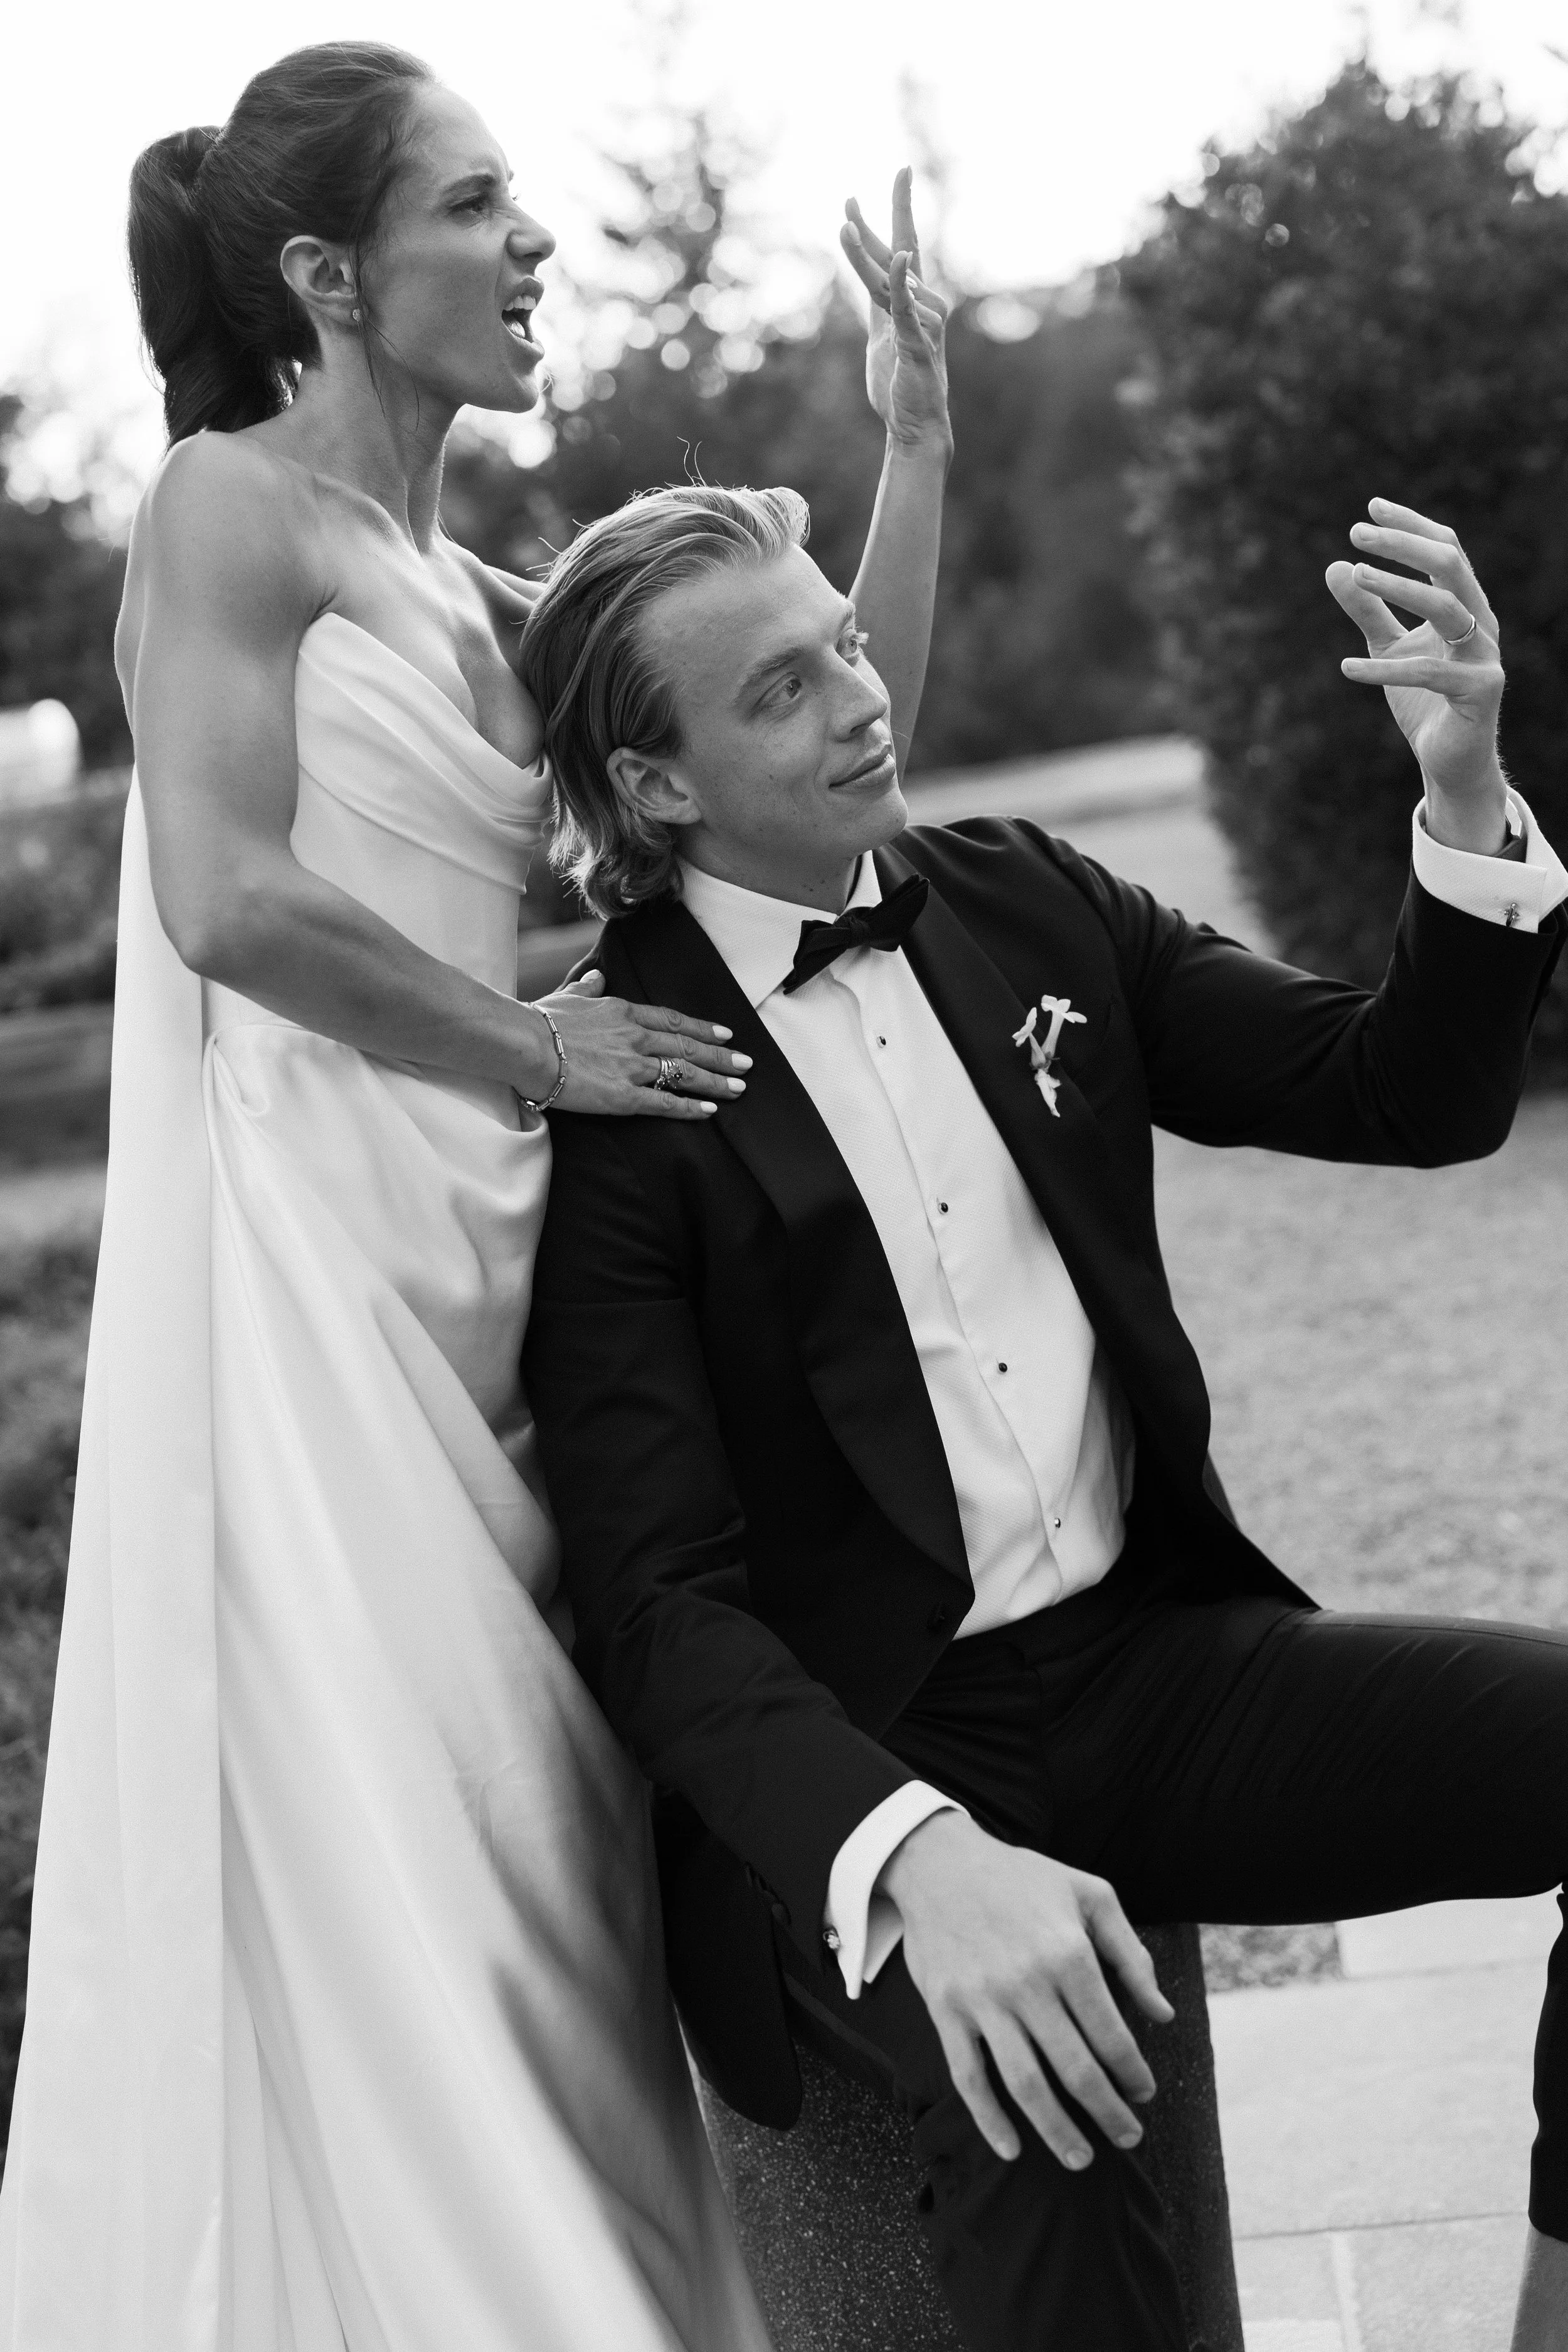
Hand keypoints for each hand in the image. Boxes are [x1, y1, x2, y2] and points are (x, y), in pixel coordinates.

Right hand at [522, 970, 750, 1119]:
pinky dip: (690, 1107)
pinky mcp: (624, 1096)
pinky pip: (665, 1102)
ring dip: (715, 1082)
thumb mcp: (568, 997)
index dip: (701, 1029)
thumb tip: (597, 976)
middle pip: (688, 1047)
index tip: (724, 1034)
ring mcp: (633, 1067)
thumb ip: (587, 988)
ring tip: (738, 1089)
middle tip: (746, 1064)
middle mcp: (636, 1038)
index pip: (672, 1021)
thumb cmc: (541, 1021)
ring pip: (685, 1073)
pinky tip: (709, 1111)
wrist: (527, 1044)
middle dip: (720, 1056)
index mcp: (624, 1013)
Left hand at [841, 170, 950, 458]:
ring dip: (866, 255)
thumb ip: (882, 305)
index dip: (893, 213)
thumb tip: (875, 278)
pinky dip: (902, 283)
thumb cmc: (900, 385)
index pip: (902, 247)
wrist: (916, 426)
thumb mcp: (883, 335)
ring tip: (843, 227)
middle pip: (898, 253)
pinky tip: (898, 259)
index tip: (887, 179)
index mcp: (912, 300)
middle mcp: (923, 304)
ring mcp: (924, 322)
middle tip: (854, 192)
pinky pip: (908, 307)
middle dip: (879, 219)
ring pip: (890, 280)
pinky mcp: (919, 343)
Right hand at [882, 1811, 1172, 2169]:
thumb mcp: (1089, 1894)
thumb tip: (1163, 2014)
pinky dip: (989, 2120)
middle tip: (1129, 2139)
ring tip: (1081, 2160)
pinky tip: (1011, 2149)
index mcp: (1068, 1953)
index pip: (1112, 2034)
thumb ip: (1130, 1953)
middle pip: (1076, 2069)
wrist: (940, 1862)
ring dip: (1057, 2131)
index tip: (1144, 2094)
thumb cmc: (1023, 1877)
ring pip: (1026, 2084)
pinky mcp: (946, 2010)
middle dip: (1108, 2113)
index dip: (1134, 2073)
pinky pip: (968, 2077)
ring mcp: (982, 2001)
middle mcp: (1027, 1983)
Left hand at [1327, 500, 1508, 852]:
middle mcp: (1480, 623)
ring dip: (1398, 587)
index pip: (1444, 550)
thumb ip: (1367, 609)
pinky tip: (1346, 667)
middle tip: (1356, 533)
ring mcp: (1484, 656)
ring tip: (1355, 574)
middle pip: (1450, 565)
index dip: (1410, 527)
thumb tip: (1335, 567)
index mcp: (1464, 606)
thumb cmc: (1423, 700)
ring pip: (1447, 607)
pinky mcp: (1479, 691)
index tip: (1370, 509)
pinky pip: (1429, 672)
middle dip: (1403, 545)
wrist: (1449, 761)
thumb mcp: (1388, 646)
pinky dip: (1384, 669)